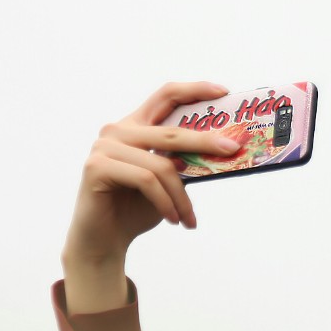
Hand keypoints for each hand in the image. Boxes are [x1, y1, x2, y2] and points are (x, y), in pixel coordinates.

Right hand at [62, 81, 238, 312]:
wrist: (104, 240)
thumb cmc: (137, 208)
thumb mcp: (168, 181)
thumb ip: (185, 162)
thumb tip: (225, 151)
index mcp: (135, 127)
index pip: (165, 97)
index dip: (195, 90)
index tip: (224, 91)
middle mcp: (117, 131)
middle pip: (171, 132)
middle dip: (206, 142)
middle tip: (233, 150)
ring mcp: (104, 147)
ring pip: (162, 165)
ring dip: (182, 197)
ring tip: (188, 219)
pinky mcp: (97, 167)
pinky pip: (146, 181)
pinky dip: (166, 203)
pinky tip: (173, 219)